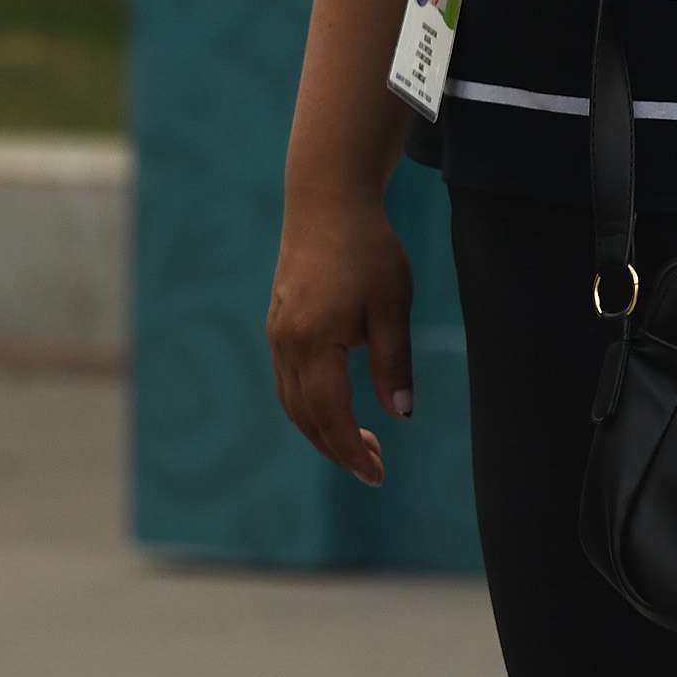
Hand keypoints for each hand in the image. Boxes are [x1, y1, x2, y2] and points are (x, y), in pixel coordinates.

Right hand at [266, 199, 412, 486]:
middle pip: (305, 416)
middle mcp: (286, 342)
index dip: (350, 450)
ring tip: (360, 445)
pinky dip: (309, 408)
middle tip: (375, 469)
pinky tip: (336, 410)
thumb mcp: (393, 305)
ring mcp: (277, 334)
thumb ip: (393, 362)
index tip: (377, 475)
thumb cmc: (368, 249)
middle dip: (336, 449)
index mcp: (315, 340)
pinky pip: (288, 382)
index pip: (329, 414)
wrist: (326, 201)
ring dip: (321, 432)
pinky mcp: (279, 325)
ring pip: (292, 402)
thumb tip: (399, 416)